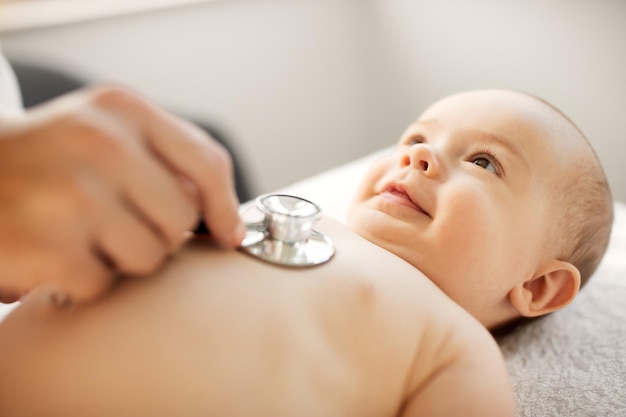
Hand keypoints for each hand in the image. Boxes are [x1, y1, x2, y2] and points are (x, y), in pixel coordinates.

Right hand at [0, 86, 244, 303]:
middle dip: (157, 232)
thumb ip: (165, 160)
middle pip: (181, 218)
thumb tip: (226, 221)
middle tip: (114, 223)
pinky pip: (103, 283)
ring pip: (150, 256)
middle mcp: (100, 142)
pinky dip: (81, 280)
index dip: (225, 207)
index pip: (207, 161)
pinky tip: (54, 254)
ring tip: (82, 236)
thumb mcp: (103, 131)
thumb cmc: (47, 161)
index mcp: (123, 109)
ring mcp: (72, 193)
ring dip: (120, 259)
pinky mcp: (45, 244)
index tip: (228, 234)